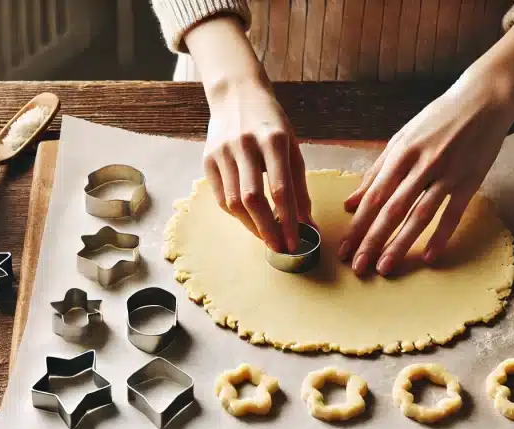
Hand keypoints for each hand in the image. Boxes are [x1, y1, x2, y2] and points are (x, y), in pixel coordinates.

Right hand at [203, 80, 311, 251]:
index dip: (288, 220)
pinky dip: (237, 214)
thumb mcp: (291, 145)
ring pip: (234, 202)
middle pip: (254, 199)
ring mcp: (223, 152)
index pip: (280, 189)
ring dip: (251, 226)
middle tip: (280, 249)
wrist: (236, 94)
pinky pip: (221, 197)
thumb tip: (305, 222)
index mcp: (273, 140)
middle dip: (268, 229)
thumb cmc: (270, 122)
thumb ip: (298, 183)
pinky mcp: (208, 160)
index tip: (296, 242)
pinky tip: (250, 221)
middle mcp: (246, 145)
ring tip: (267, 238)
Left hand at [338, 82, 513, 275]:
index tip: (345, 249)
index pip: (374, 196)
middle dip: (372, 241)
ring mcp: (447, 174)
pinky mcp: (470, 181)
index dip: (358, 225)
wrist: (483, 100)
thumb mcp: (401, 139)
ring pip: (419, 216)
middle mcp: (422, 165)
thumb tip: (350, 204)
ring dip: (401, 244)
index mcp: (400, 153)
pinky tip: (430, 257)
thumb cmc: (437, 119)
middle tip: (358, 267)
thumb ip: (376, 172)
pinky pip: (453, 213)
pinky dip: (441, 236)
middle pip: (392, 210)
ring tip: (384, 267)